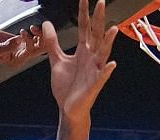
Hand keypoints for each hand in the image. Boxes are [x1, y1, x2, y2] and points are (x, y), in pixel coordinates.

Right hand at [0, 26, 42, 67]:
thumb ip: (6, 47)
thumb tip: (18, 41)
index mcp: (15, 61)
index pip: (29, 53)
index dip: (30, 42)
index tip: (22, 33)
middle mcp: (21, 57)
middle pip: (38, 50)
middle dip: (40, 39)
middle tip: (34, 30)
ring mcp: (22, 49)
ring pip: (39, 44)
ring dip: (39, 35)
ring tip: (31, 28)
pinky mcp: (22, 42)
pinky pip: (35, 39)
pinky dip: (36, 33)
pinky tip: (30, 29)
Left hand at [45, 0, 119, 119]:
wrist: (68, 109)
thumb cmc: (66, 86)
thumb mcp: (56, 61)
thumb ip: (52, 43)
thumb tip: (46, 24)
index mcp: (83, 51)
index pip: (84, 27)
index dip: (84, 13)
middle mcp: (91, 57)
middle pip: (95, 34)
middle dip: (98, 19)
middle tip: (101, 2)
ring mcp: (94, 70)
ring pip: (103, 52)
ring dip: (108, 41)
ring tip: (113, 29)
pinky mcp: (95, 84)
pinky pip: (102, 76)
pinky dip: (107, 70)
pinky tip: (111, 64)